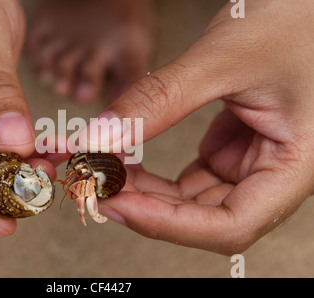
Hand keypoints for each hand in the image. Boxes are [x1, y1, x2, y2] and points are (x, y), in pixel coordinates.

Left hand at [83, 0, 313, 254]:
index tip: (117, 203)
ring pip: (192, 202)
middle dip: (146, 207)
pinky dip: (154, 176)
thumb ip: (158, 100)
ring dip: (145, 193)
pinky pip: (189, 180)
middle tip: (97, 185)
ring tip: (105, 170)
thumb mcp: (220, 59)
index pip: (232, 225)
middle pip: (205, 219)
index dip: (169, 224)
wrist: (305, 7)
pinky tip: (125, 159)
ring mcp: (251, 167)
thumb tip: (98, 138)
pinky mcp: (232, 154)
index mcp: (295, 165)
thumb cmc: (290, 23)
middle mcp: (275, 176)